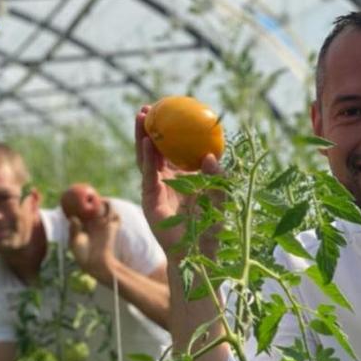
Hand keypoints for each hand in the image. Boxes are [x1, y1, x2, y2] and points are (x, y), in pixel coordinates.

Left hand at [68, 201, 118, 281]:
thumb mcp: (75, 242)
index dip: (80, 202)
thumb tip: (73, 217)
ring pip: (106, 209)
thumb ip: (74, 230)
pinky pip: (116, 217)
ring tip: (101, 199)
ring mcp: (103, 224)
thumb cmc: (82, 254)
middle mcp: (93, 222)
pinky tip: (109, 207)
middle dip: (93, 199)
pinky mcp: (112, 228)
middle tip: (90, 195)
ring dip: (105, 203)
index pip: (82, 210)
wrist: (96, 263)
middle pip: (95, 206)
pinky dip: (114, 211)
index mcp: (83, 224)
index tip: (76, 196)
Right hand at [135, 104, 222, 257]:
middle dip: (150, 127)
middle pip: (155, 149)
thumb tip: (210, 155)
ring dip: (142, 136)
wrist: (197, 254)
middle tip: (149, 106)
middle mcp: (167, 180)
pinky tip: (147, 141)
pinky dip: (147, 157)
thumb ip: (217, 179)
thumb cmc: (211, 229)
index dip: (171, 131)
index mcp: (183, 177)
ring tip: (141, 116)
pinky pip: (147, 174)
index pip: (174, 149)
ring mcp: (156, 189)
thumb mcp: (219, 199)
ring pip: (146, 157)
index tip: (173, 109)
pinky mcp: (149, 200)